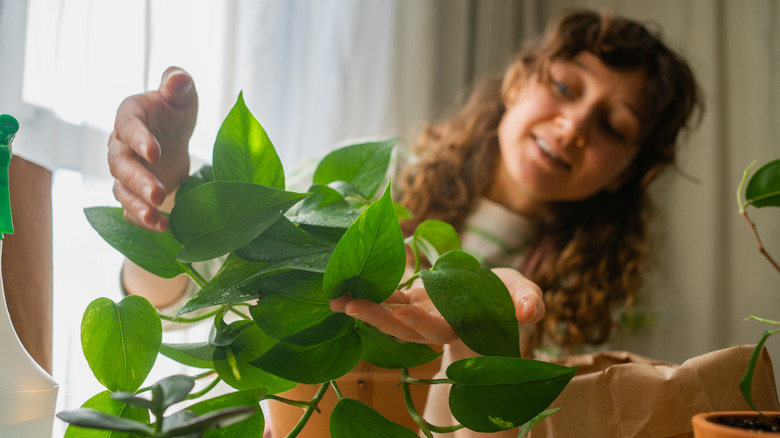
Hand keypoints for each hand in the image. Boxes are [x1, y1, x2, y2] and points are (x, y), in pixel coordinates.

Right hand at [108, 66, 197, 231]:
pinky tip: (164, 228)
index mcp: (130, 116)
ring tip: (157, 219)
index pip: (128, 127)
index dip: (139, 139)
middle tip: (158, 194)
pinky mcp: (134, 192)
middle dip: (138, 181)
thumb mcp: (181, 95)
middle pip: (121, 165)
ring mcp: (125, 171)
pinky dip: (143, 220)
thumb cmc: (173, 110)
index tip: (156, 152)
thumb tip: (177, 78)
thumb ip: (178, 84)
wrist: (170, 136)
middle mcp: (120, 145)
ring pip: (122, 191)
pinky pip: (131, 208)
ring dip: (137, 206)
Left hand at [329, 268, 543, 345]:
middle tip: (348, 306)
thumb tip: (531, 310)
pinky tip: (341, 285)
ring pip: (387, 315)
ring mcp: (419, 313)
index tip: (401, 310)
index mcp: (459, 326)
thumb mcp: (522, 294)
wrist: (491, 298)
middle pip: (402, 328)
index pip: (436, 331)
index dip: (420, 323)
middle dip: (376, 318)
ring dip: (362, 308)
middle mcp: (433, 325)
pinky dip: (364, 293)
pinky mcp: (409, 300)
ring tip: (334, 298)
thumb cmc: (509, 297)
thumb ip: (528, 301)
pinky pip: (384, 298)